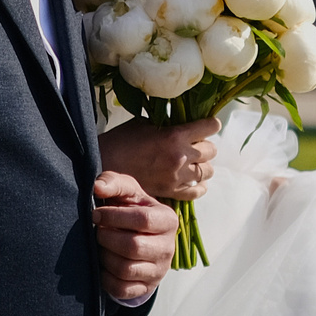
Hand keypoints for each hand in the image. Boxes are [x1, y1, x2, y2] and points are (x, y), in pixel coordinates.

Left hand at [92, 172, 175, 303]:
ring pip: (125, 269)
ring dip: (104, 257)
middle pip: (133, 246)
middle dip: (106, 238)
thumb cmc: (130, 209)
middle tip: (97, 232)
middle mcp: (168, 247)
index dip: (114, 217)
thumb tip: (98, 187)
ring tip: (100, 247)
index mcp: (167, 220)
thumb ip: (113, 182)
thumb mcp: (126, 191)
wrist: (140, 237)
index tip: (96, 214)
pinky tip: (102, 264)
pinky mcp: (146, 287)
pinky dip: (105, 278)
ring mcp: (158, 270)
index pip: (142, 219)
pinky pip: (121, 289)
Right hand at [98, 116, 219, 203]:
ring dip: (202, 166)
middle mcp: (181, 157)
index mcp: (175, 135)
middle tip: (195, 145)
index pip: (209, 127)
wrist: (104, 166)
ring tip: (193, 163)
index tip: (208, 125)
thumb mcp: (143, 123)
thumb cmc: (121, 141)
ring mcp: (177, 176)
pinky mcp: (171, 191)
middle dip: (206, 146)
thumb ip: (165, 125)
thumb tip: (178, 123)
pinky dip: (198, 186)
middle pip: (211, 151)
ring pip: (207, 172)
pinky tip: (192, 181)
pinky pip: (197, 191)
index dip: (210, 125)